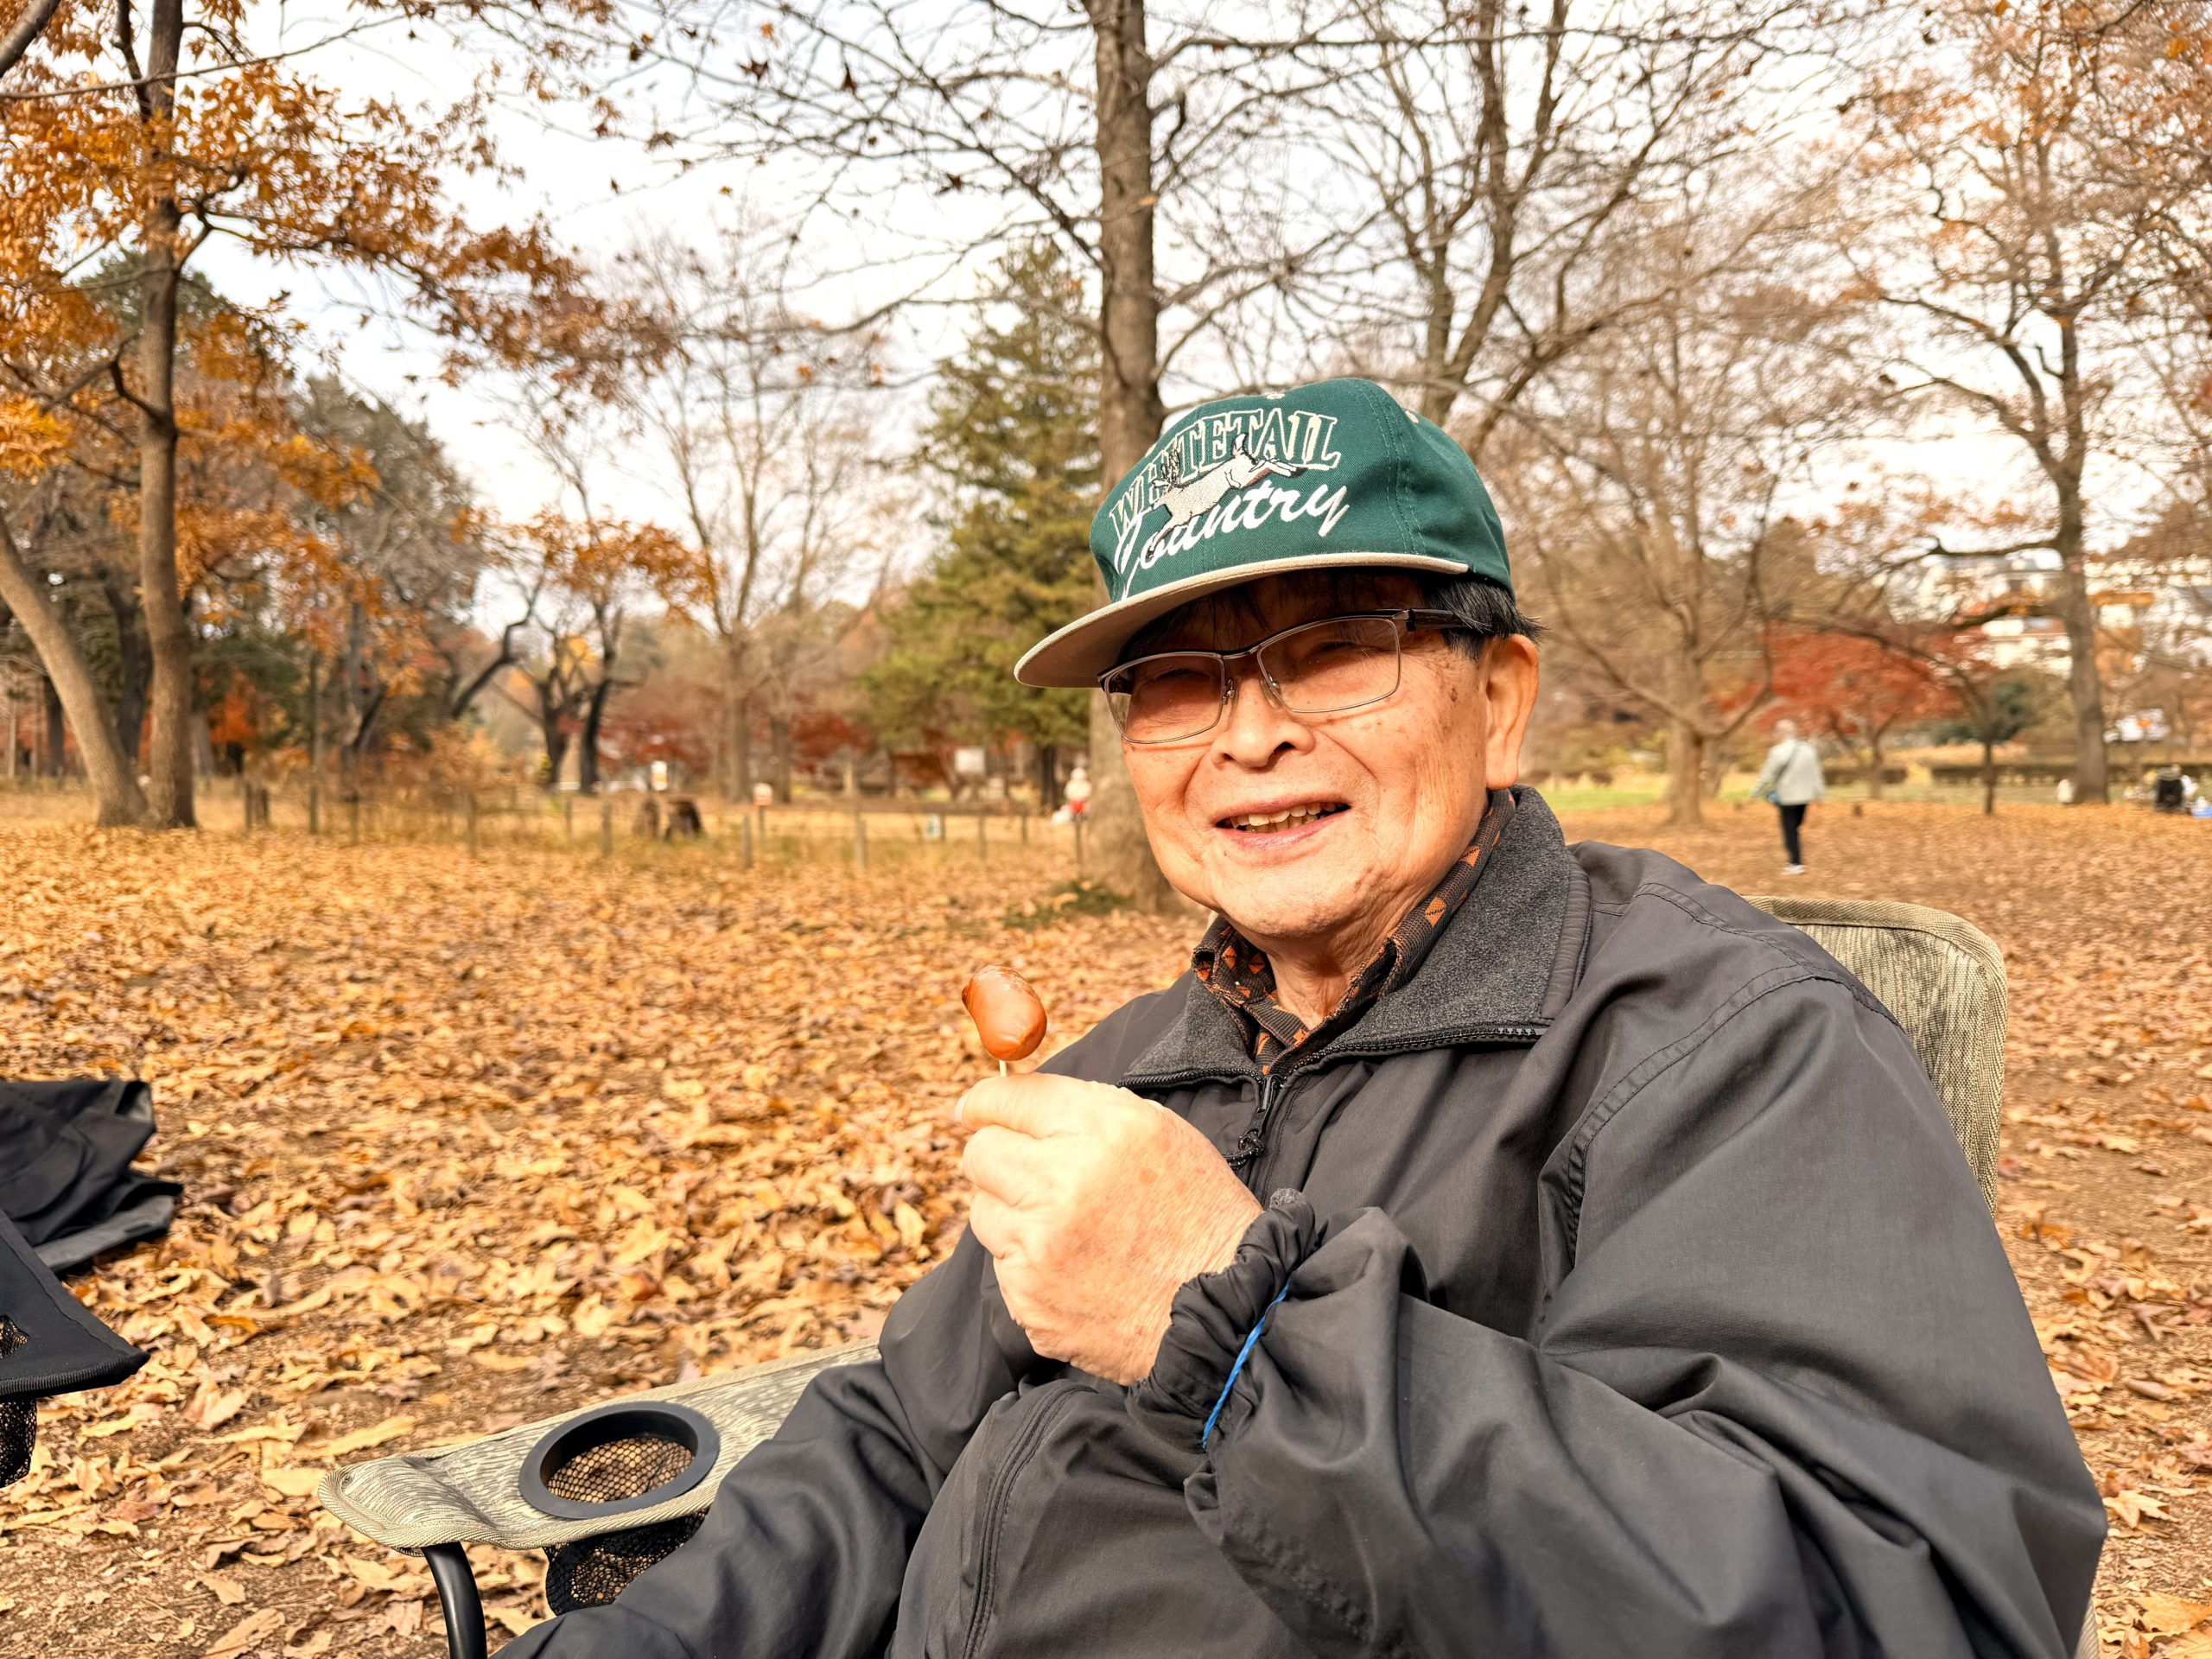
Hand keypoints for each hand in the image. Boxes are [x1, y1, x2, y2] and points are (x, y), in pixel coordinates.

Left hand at [957, 1072, 1261, 1384]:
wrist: (1225, 1313)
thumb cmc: (1199, 1216)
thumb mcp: (1163, 1133)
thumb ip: (1087, 1111)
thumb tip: (1017, 1103)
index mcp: (1102, 1131)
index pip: (1009, 1098)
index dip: (986, 1101)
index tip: (976, 1108)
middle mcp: (1062, 1182)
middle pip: (980, 1152)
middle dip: (998, 1156)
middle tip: (1027, 1171)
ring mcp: (1040, 1245)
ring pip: (983, 1209)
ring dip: (1012, 1211)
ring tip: (1067, 1227)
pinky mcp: (1029, 1297)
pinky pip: (1002, 1263)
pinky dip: (1027, 1262)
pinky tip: (1075, 1267)